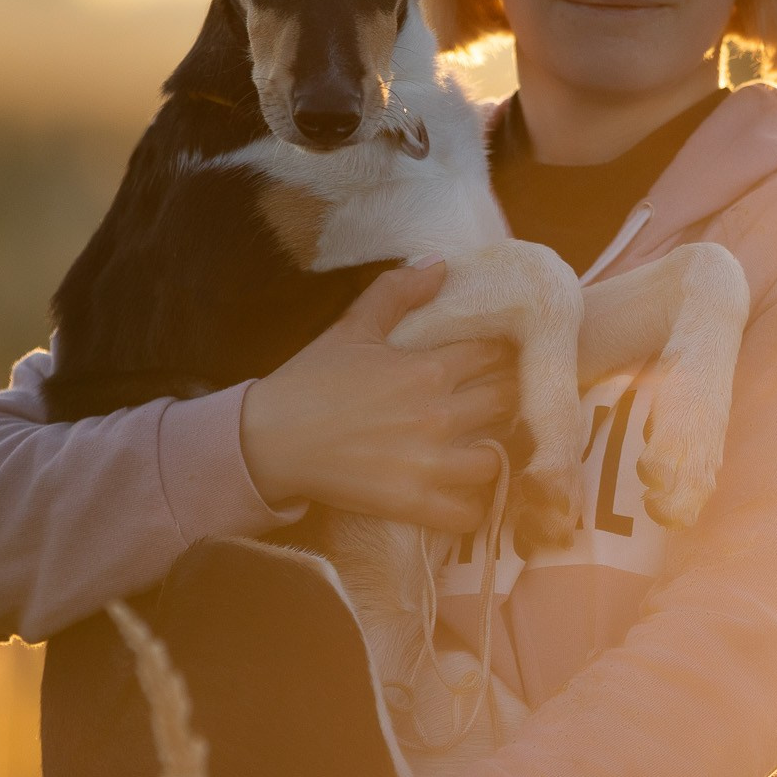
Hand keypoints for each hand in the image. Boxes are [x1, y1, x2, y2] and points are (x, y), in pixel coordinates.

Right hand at [240, 260, 515, 531]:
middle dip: (508, 398)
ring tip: (486, 446)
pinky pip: (470, 513)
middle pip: (507, 402)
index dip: (503, 354)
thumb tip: (441, 263)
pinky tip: (466, 493)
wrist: (268, 440)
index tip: (502, 359)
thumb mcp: (353, 328)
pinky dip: (475, 506)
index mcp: (427, 368)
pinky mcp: (413, 503)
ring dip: (498, 452)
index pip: (495, 354)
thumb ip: (398, 292)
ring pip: (498, 458)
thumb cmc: (310, 381)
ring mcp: (428, 463)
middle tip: (500, 402)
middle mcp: (436, 414)